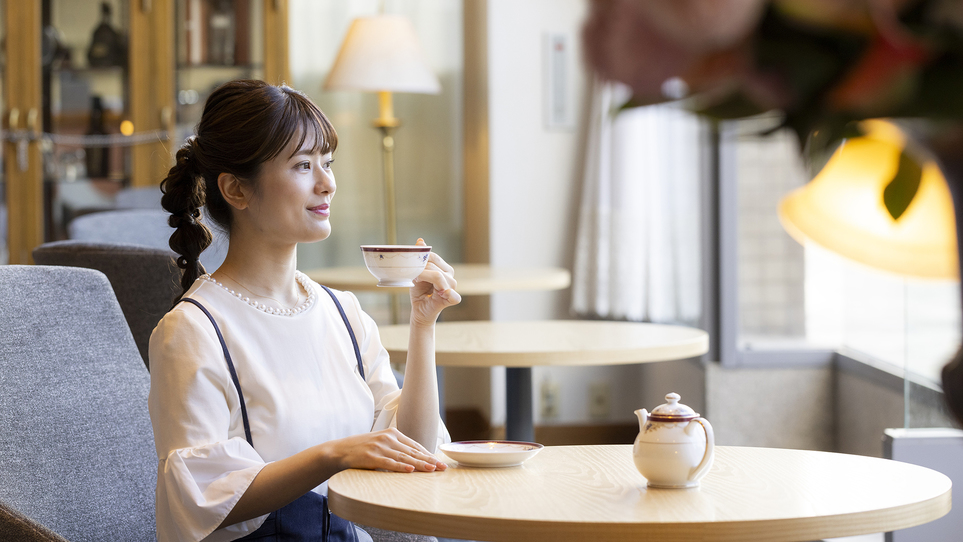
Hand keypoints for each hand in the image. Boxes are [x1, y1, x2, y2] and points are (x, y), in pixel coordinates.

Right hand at [323, 428, 447, 472]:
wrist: (339, 450)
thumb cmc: (362, 449)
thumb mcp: (381, 443)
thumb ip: (396, 448)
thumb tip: (414, 458)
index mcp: (392, 433)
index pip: (414, 445)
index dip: (428, 454)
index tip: (439, 461)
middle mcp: (388, 438)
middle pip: (413, 451)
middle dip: (429, 460)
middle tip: (443, 467)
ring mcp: (380, 447)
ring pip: (404, 457)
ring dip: (420, 464)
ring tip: (432, 469)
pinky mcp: (371, 457)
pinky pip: (389, 463)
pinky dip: (401, 467)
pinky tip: (411, 470)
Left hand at [410, 238, 460, 325]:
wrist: (419, 310)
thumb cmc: (420, 292)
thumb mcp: (418, 273)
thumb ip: (421, 258)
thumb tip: (421, 241)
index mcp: (445, 269)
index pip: (433, 257)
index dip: (421, 260)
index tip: (413, 268)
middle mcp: (450, 277)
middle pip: (433, 266)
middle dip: (420, 270)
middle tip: (413, 277)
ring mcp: (452, 288)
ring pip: (438, 276)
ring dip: (423, 278)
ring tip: (417, 282)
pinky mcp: (451, 300)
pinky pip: (452, 295)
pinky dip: (448, 293)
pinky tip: (442, 292)